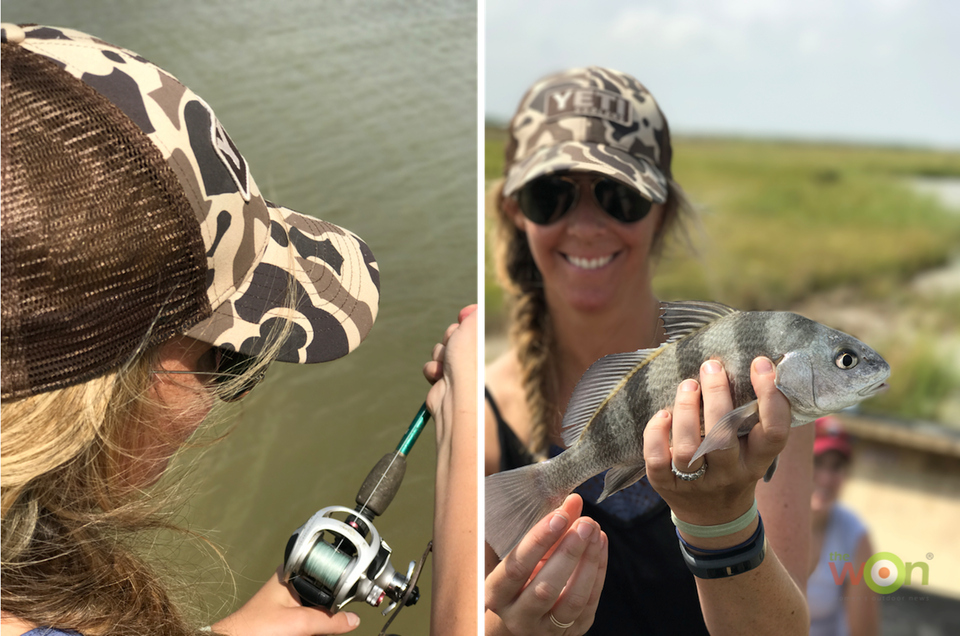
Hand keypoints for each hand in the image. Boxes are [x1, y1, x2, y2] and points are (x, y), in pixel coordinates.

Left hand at [211, 567, 359, 635]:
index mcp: (291, 574)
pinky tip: (315, 633)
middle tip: (336, 621)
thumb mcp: (299, 623)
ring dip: (323, 622)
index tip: (353, 595)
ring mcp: (289, 604)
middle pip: (324, 594)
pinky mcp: (288, 619)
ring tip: (322, 628)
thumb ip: (329, 621)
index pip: (325, 573)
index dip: (340, 585)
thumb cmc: (254, 629)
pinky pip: (311, 621)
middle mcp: (291, 585)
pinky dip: (316, 629)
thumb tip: (353, 619)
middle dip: (332, 610)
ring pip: (318, 610)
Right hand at [424, 304, 478, 444]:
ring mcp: (458, 372)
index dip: (466, 319)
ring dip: (440, 354)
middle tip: (453, 341)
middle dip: (450, 336)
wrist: (454, 395)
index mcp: (486, 347)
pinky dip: (434, 369)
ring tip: (445, 363)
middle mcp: (474, 359)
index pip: (474, 326)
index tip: (463, 315)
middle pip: (455, 336)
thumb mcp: (473, 328)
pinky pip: (433, 367)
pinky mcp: (444, 383)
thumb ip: (475, 316)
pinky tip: (439, 376)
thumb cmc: (467, 361)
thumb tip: (476, 308)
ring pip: (441, 350)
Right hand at [483, 495, 606, 635]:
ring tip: (596, 532)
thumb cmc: (518, 581)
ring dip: (588, 563)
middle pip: (545, 587)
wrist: (522, 622)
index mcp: (497, 595)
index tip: (559, 516)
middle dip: (568, 552)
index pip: (516, 567)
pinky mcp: (572, 633)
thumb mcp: (522, 557)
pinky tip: (600, 546)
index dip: (538, 541)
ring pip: (572, 600)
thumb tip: (573, 502)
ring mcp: (547, 629)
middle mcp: (519, 617)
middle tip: (585, 523)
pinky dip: (598, 573)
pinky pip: (589, 604)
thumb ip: (547, 531)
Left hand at [643, 357, 791, 533]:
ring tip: (687, 385)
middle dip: (717, 396)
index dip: (770, 396)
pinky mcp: (667, 487)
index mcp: (758, 461)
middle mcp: (729, 474)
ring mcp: (696, 483)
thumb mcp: (755, 449)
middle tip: (711, 366)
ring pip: (688, 448)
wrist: (714, 518)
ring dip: (686, 410)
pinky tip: (662, 415)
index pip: (774, 432)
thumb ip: (753, 416)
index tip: (760, 363)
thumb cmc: (736, 467)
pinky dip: (655, 434)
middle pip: (723, 437)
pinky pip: (657, 461)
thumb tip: (755, 363)